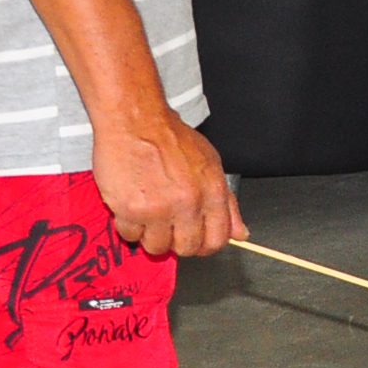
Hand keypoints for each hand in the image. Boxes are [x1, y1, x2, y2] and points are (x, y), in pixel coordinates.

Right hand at [92, 107, 243, 258]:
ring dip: (150, 234)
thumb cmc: (170, 138)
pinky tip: (130, 204)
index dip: (204, 245)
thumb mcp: (210, 163)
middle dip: (176, 241)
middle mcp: (188, 203)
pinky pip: (130, 235)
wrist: (135, 120)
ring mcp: (159, 209)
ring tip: (147, 210)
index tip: (194, 240)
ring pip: (156, 246)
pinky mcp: (131, 210)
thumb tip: (240, 233)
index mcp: (211, 192)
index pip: (217, 240)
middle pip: (186, 248)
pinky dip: (128, 224)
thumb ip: (226, 203)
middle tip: (166, 223)